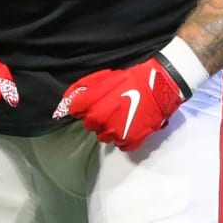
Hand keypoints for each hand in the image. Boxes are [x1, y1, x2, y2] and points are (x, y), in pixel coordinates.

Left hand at [52, 58, 184, 151]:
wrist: (157, 86)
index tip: (90, 105)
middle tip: (112, 108)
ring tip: (123, 117)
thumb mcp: (102, 78)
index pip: (74, 111)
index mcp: (90, 104)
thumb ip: (81, 90)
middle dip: (98, 118)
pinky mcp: (128, 141)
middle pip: (90, 126)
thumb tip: (65, 103)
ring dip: (110, 129)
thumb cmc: (129, 80)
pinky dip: (124, 137)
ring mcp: (113, 132)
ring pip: (104, 137)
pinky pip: (120, 144)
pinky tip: (131, 125)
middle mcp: (98, 120)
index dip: (82, 108)